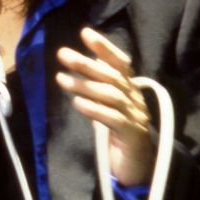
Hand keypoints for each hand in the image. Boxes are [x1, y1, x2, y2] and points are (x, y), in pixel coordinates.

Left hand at [56, 27, 153, 185]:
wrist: (138, 166)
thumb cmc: (118, 133)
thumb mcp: (107, 107)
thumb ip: (97, 89)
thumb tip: (80, 66)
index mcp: (130, 90)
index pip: (120, 63)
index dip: (105, 48)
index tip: (85, 33)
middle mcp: (135, 99)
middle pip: (111, 77)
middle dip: (86, 64)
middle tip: (63, 54)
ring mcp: (136, 117)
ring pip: (111, 96)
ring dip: (84, 86)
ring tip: (61, 79)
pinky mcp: (132, 135)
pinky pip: (113, 119)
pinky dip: (94, 110)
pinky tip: (77, 104)